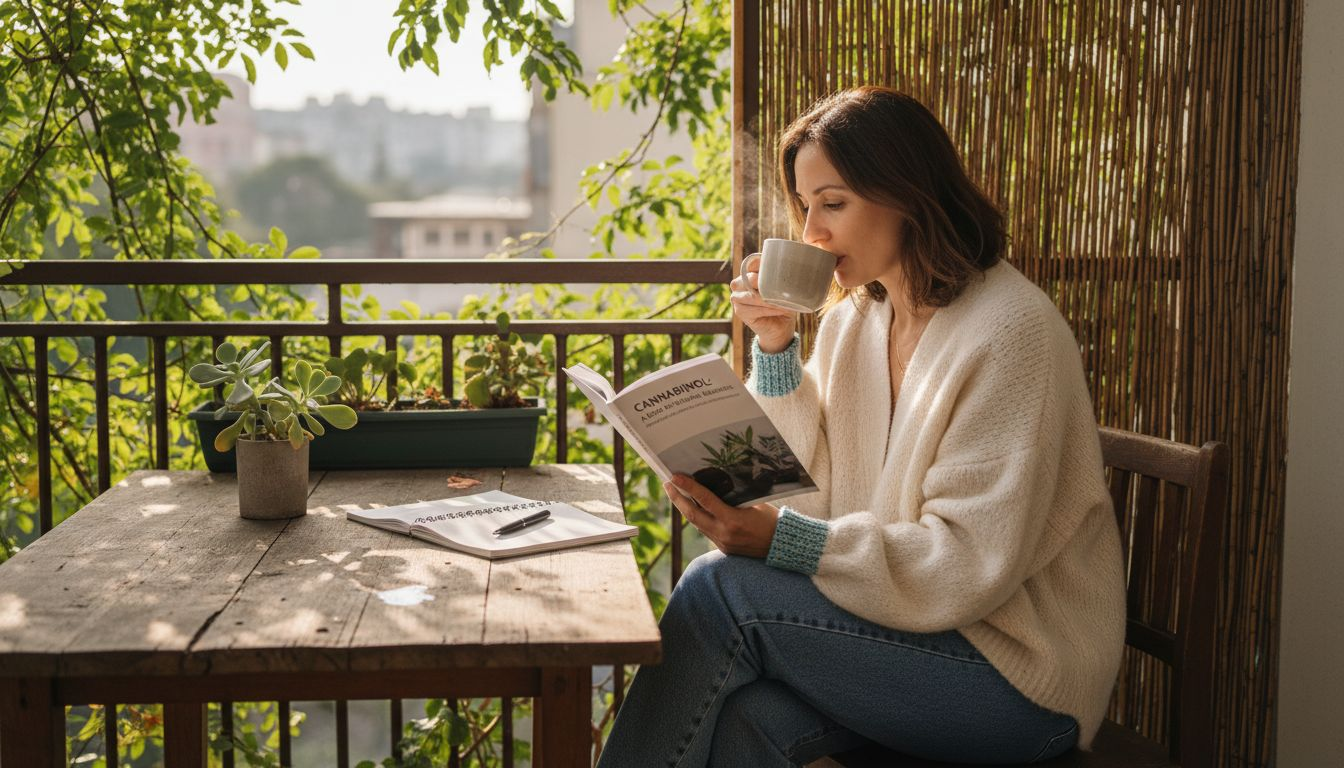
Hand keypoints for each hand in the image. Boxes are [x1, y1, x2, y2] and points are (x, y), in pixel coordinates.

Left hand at [664, 474, 778, 557]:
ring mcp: (722, 543)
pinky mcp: (723, 548)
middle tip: (668, 484)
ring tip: (676, 493)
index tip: (674, 476)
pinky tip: (693, 508)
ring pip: (696, 523)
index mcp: (732, 520)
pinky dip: (698, 518)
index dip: (688, 487)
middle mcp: (724, 533)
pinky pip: (706, 530)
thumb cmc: (771, 520)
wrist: (783, 546)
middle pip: (692, 515)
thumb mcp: (754, 503)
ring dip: (685, 508)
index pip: (704, 500)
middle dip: (677, 498)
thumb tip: (714, 484)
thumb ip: (733, 498)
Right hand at [731, 253, 797, 352]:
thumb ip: (782, 278)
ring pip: (750, 296)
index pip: (751, 263)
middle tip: (776, 287)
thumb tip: (794, 269)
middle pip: (746, 278)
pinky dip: (768, 309)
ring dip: (767, 299)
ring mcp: (737, 298)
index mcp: (750, 273)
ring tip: (782, 302)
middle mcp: (739, 284)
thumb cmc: (784, 304)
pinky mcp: (739, 312)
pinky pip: (753, 309)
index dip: (762, 264)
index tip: (778, 268)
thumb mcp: (785, 289)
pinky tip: (779, 309)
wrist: (781, 328)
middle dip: (761, 282)